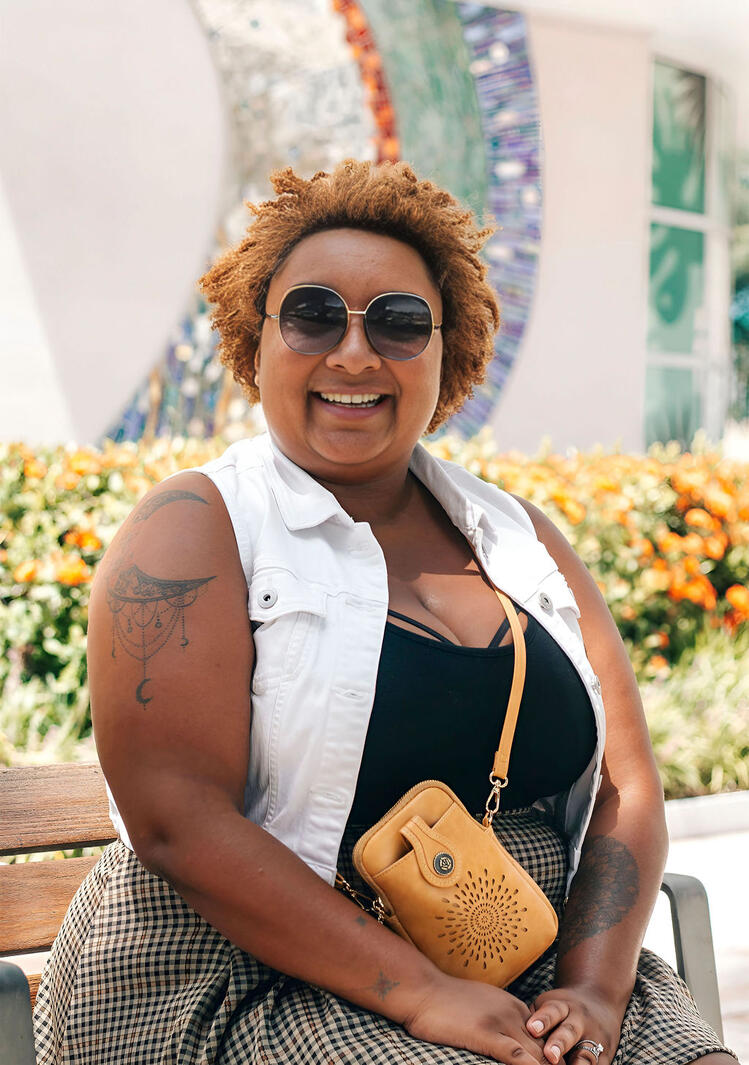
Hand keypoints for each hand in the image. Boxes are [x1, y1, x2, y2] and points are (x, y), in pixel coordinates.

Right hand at [404, 974, 546, 1062]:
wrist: (423, 989)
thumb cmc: (447, 1000)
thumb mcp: (484, 1005)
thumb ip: (502, 1019)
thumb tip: (511, 1039)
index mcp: (515, 1007)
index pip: (546, 1036)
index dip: (556, 1058)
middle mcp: (514, 1013)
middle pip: (548, 1046)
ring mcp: (500, 1022)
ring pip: (537, 1053)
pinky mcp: (485, 1033)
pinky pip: (515, 1055)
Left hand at [524, 986, 623, 1063]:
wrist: (600, 1003)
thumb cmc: (562, 1011)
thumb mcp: (549, 1006)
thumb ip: (534, 1019)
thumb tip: (509, 1034)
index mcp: (564, 1007)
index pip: (553, 1011)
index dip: (543, 1020)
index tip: (531, 1028)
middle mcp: (580, 1022)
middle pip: (569, 1032)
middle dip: (559, 1044)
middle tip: (549, 1054)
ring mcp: (595, 1040)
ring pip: (586, 1055)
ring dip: (577, 1064)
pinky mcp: (605, 1057)